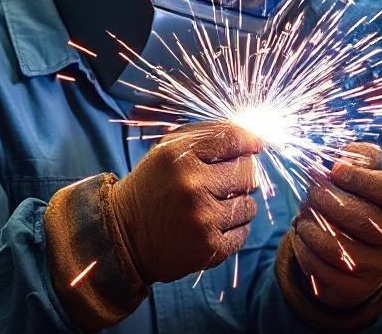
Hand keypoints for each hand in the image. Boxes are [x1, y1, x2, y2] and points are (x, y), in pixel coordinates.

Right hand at [112, 121, 261, 283]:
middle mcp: (191, 185)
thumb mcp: (168, 151)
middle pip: (247, 172)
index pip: (233, 139)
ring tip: (212, 206)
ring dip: (238, 204)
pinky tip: (212, 226)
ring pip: (249, 205)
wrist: (124, 235)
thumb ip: (207, 135)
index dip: (250, 140)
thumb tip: (254, 134)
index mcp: (179, 156)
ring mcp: (202, 219)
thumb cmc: (154, 186)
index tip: (257, 144)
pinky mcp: (210, 247)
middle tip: (224, 181)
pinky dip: (233, 229)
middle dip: (242, 175)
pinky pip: (244, 232)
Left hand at [291, 142, 381, 307]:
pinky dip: (302, 246)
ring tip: (304, 212)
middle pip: (360, 217)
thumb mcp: (367, 176)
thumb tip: (344, 157)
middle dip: (325, 198)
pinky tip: (303, 233)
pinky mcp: (353, 287)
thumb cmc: (361, 202)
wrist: (362, 254)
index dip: (362, 179)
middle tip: (311, 190)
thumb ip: (359, 158)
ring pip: (335, 245)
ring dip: (310, 223)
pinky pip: (319, 266)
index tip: (336, 169)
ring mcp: (377, 267)